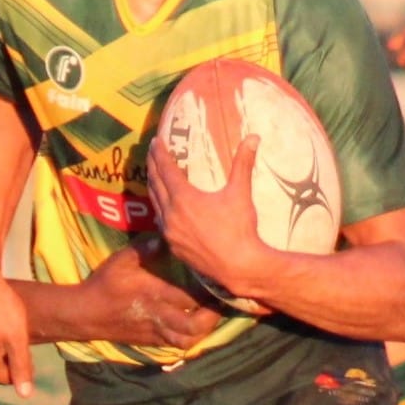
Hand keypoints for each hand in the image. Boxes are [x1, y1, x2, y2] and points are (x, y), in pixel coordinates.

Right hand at [75, 235, 223, 348]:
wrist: (86, 314)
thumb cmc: (104, 284)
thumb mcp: (121, 260)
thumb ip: (145, 248)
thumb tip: (165, 237)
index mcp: (154, 293)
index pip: (190, 297)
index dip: (209, 292)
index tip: (218, 281)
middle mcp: (158, 315)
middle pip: (194, 325)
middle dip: (212, 316)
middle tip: (220, 302)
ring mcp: (155, 331)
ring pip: (187, 340)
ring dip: (203, 331)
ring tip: (210, 317)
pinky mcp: (151, 340)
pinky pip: (176, 345)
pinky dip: (190, 338)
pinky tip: (196, 327)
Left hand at [147, 134, 269, 308]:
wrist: (239, 267)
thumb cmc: (240, 229)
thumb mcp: (240, 193)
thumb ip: (243, 164)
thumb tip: (253, 137)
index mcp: (183, 198)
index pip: (166, 169)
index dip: (160, 153)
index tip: (155, 141)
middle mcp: (170, 214)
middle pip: (155, 184)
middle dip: (152, 166)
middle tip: (151, 153)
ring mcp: (169, 233)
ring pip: (155, 205)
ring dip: (153, 188)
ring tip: (154, 176)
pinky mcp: (173, 247)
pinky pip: (160, 223)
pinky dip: (159, 210)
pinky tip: (162, 209)